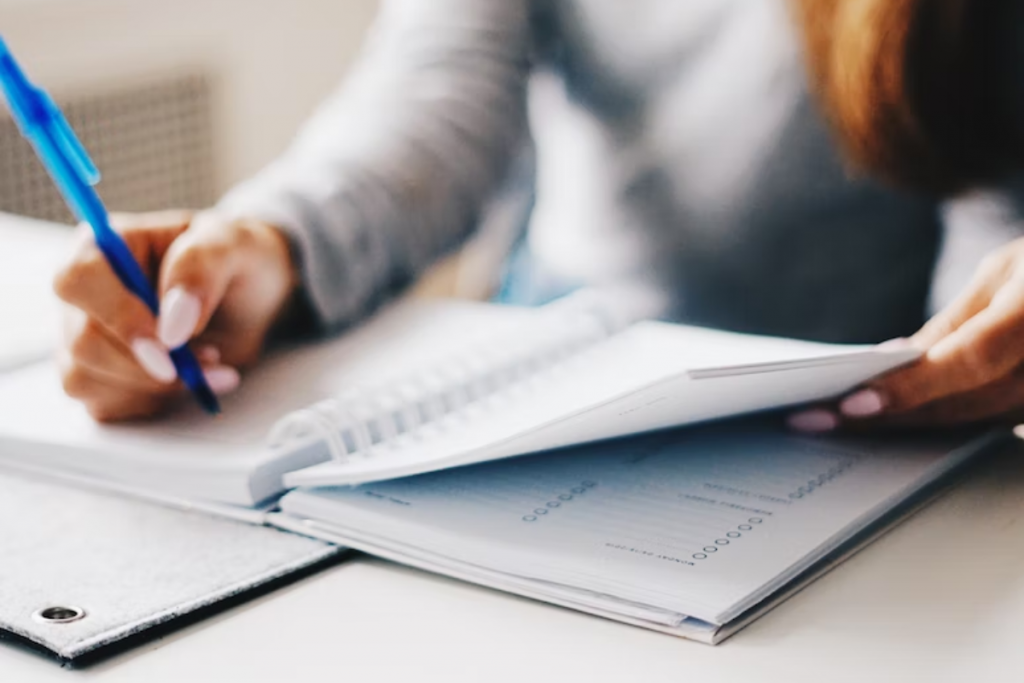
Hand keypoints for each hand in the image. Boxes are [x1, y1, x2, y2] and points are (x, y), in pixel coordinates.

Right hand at [54, 210, 298, 421]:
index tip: (170, 343)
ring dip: (156, 386)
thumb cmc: (237, 260)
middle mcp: (84, 293)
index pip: (78, 280)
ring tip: (209, 362)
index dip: (119, 317)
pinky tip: (188, 381)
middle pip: (83, 342)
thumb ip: (199, 270)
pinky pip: (105, 404)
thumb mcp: (233, 244)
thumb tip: (171, 324)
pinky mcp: (99, 376)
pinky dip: (154, 401)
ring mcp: (84, 337)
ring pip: (86, 379)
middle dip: (149, 364)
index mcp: (104, 246)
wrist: (253, 297)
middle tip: (211, 357)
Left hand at [789, 237, 1023, 432]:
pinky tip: (892, 421)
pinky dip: (940, 423)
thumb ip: (956, 321)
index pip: (970, 360)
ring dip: (905, 426)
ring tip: (838, 423)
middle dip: (887, 415)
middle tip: (815, 420)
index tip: (852, 404)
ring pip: (975, 422)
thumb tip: (898, 360)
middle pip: (964, 404)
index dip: (911, 387)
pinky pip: (992, 424)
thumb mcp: (1008, 271)